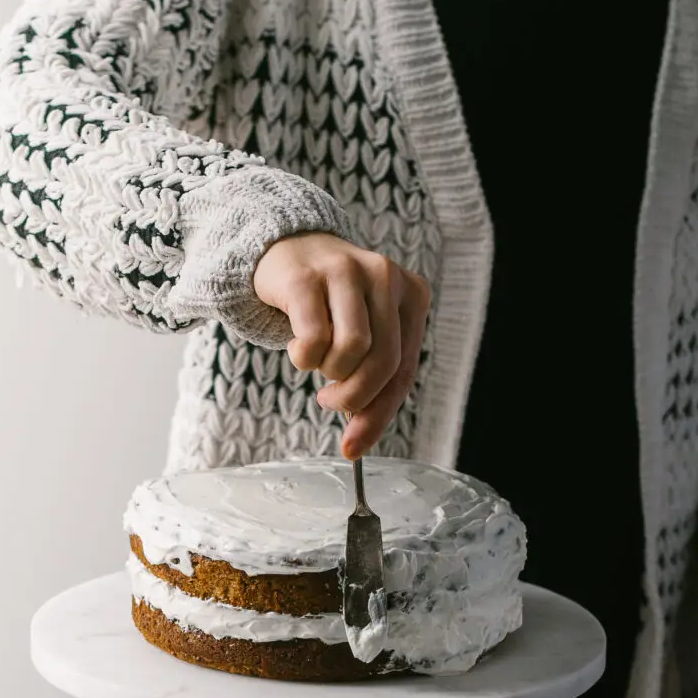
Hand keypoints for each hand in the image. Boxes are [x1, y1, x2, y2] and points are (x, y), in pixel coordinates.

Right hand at [253, 232, 429, 459]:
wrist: (286, 249)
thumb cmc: (328, 305)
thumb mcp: (361, 335)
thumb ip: (369, 382)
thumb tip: (357, 443)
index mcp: (412, 294)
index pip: (405, 370)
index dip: (379, 415)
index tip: (353, 448)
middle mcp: (386, 277)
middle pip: (383, 362)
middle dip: (352, 398)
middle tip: (328, 400)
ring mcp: (347, 271)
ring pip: (352, 350)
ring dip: (327, 371)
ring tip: (315, 361)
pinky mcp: (308, 277)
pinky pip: (313, 338)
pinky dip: (303, 357)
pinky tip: (297, 346)